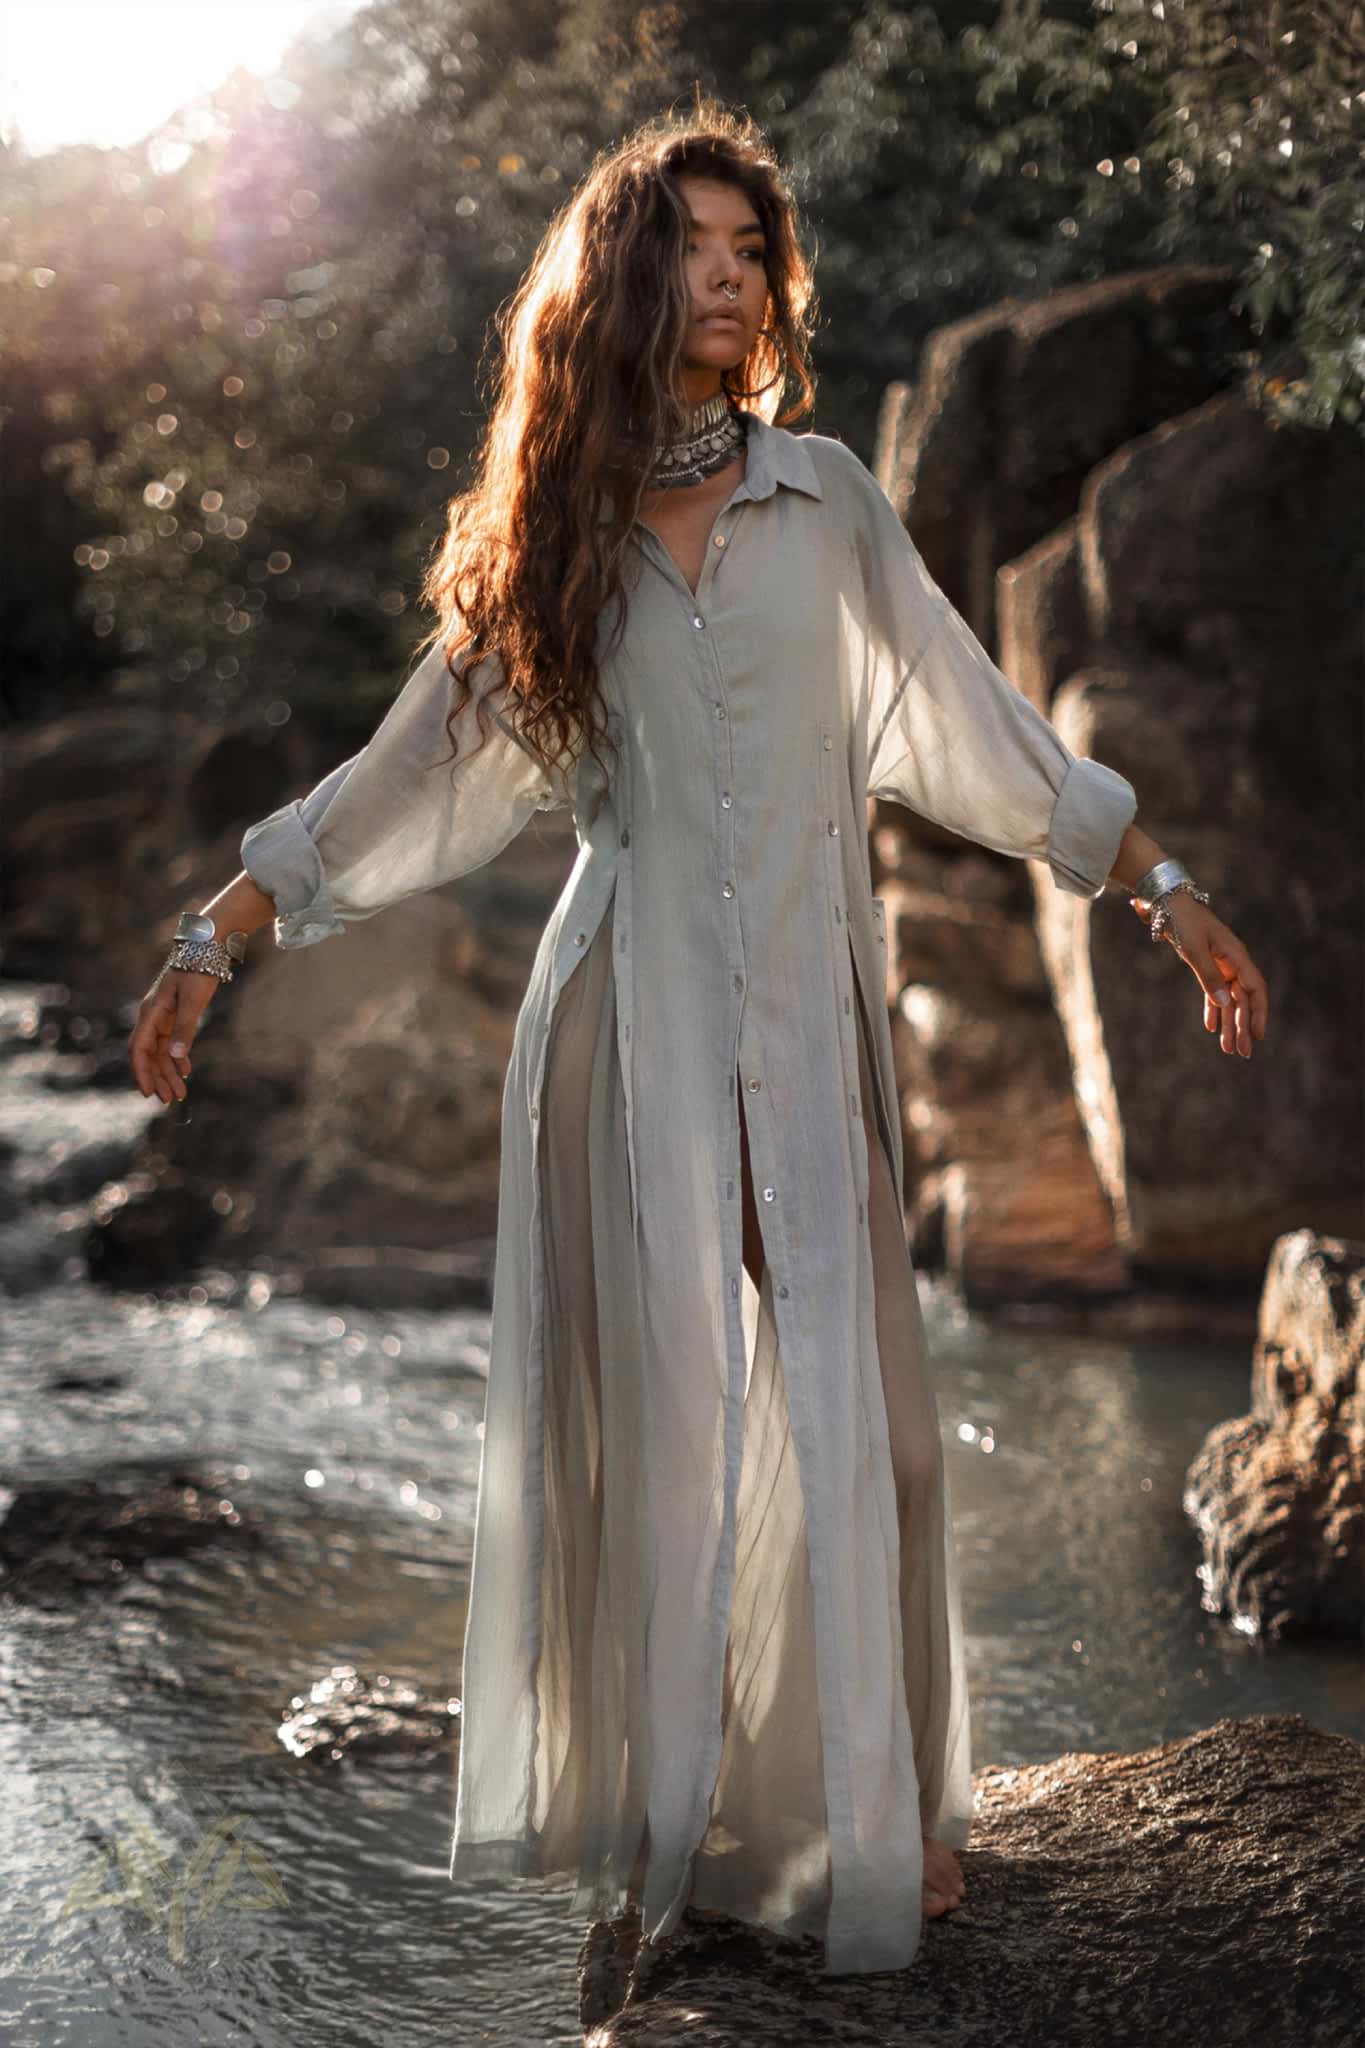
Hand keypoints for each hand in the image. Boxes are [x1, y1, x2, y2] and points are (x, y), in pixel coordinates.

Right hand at [128, 965, 218, 1102]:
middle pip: (150, 1055)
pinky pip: (172, 1043)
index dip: (142, 1072)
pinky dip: (178, 1058)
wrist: (206, 947)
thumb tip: (177, 1056)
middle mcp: (153, 1017)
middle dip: (158, 1078)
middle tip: (170, 1100)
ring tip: (180, 1094)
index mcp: (151, 1013)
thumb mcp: (193, 1001)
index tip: (147, 1093)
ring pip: (162, 1051)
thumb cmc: (198, 971)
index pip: (140, 1049)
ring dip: (169, 1072)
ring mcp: (163, 1017)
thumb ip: (186, 1028)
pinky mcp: (175, 1016)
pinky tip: (186, 1071)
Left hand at [1130, 891, 1267, 1058]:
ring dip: (1229, 1023)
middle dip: (1243, 1026)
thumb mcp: (1195, 950)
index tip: (1256, 1035)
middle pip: (1243, 999)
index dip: (1258, 1013)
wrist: (1168, 902)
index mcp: (1236, 956)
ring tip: (1227, 1048)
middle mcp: (1233, 962)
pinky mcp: (1207, 964)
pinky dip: (1212, 1009)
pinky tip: (1211, 1028)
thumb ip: (1209, 976)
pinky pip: (1214, 991)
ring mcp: (1221, 964)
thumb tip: (1225, 1003)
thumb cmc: (1184, 922)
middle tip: (1243, 1053)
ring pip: (1229, 999)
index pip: (1255, 989)